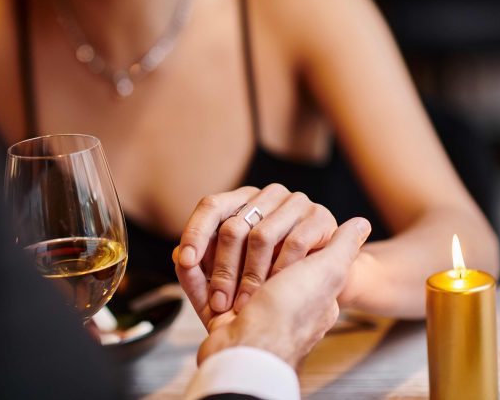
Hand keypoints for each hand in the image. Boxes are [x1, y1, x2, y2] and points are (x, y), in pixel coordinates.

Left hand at [176, 184, 338, 314]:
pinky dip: (281, 271)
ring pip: (261, 236)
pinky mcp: (319, 216)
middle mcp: (267, 195)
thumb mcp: (233, 271)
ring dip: (251, 276)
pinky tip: (276, 289)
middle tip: (219, 302)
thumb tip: (178, 255)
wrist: (320, 283)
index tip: (187, 261)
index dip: (195, 232)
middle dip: (223, 269)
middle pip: (233, 226)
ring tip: (245, 304)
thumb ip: (202, 264)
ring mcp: (295, 202)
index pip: (211, 206)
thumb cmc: (269, 275)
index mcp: (242, 200)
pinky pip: (294, 243)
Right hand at [178, 217, 371, 368]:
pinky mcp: (214, 313)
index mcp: (300, 282)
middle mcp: (272, 292)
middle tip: (241, 264)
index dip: (273, 238)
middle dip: (236, 254)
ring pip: (218, 262)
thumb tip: (360, 222)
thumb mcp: (328, 273)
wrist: (250, 354)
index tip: (270, 243)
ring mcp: (241, 303)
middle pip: (243, 247)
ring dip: (212, 263)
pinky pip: (195, 283)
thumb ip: (344, 246)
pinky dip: (189, 273)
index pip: (280, 240)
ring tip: (210, 266)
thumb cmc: (289, 316)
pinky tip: (184, 258)